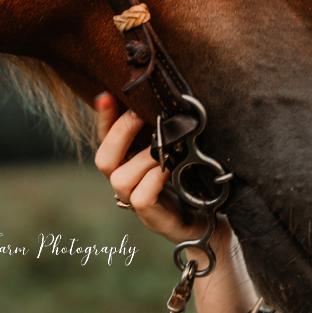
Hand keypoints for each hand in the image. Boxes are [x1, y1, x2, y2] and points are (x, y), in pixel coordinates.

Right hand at [94, 94, 208, 246]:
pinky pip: (141, 198)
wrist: (208, 214)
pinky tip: (171, 169)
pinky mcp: (150, 216)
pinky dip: (155, 179)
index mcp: (127, 160)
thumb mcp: (174, 147)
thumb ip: (162, 129)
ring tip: (166, 149)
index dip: (104, 118)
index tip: (107, 96)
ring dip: (144, 159)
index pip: (105, 138)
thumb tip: (161, 99)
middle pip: (103, 159)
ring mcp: (134, 201)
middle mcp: (125, 181)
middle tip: (139, 115)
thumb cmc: (189, 176)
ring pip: (120, 179)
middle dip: (120, 133)